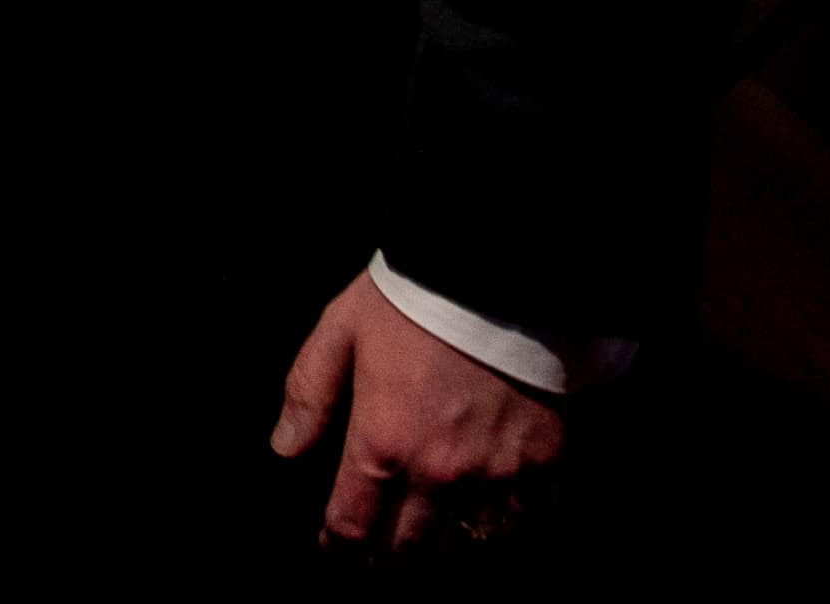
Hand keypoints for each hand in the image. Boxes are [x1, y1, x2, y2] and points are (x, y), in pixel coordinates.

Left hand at [271, 275, 563, 546]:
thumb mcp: (341, 332)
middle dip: (391, 556)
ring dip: (447, 546)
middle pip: (410, 548)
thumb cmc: (413, 299)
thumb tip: (286, 448)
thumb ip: (310, 394)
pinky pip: (525, 518)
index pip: (353, 526)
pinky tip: (492, 517)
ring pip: (468, 542)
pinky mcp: (543, 459)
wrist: (500, 273)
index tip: (337, 547)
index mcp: (383, 444)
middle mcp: (439, 472)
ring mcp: (495, 471)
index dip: (340, 546)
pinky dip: (506, 524)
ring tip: (435, 539)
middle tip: (384, 553)